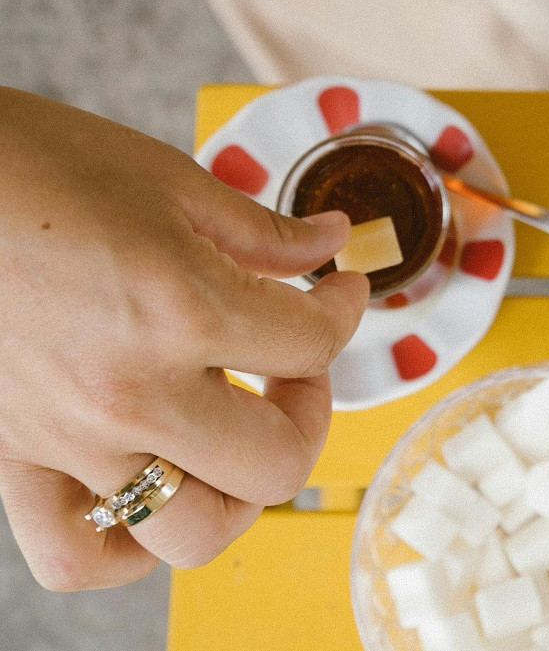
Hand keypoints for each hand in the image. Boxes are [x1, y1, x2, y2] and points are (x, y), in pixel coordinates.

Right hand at [0, 88, 369, 589]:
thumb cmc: (37, 165)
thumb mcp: (169, 181)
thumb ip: (264, 232)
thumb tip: (331, 242)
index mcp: (180, 310)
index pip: (313, 345)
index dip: (344, 311)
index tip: (336, 291)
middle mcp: (131, 393)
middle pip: (276, 463)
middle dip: (310, 412)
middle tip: (292, 365)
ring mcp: (69, 439)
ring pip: (192, 532)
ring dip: (237, 491)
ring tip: (234, 432)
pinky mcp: (15, 456)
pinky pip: (77, 555)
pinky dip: (128, 545)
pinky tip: (155, 486)